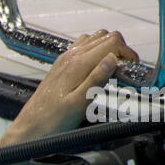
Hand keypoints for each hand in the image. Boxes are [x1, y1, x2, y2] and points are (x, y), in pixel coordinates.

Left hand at [7, 30, 139, 142]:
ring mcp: (65, 59)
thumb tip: (113, 59)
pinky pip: (83, 47)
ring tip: (114, 69)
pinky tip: (97, 68)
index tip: (134, 67)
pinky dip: (96, 51)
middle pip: (105, 36)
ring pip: (94, 38)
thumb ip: (97, 79)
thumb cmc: (53, 121)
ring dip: (108, 48)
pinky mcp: (61, 65)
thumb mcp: (80, 103)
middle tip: (126, 70)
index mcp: (77, 64)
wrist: (30, 128)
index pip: (112, 42)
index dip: (128, 52)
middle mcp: (70, 57)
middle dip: (121, 49)